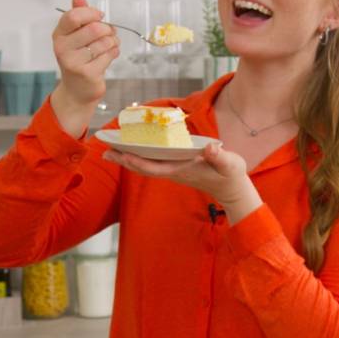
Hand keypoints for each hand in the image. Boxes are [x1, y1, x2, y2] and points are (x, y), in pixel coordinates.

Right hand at [50, 0, 119, 136]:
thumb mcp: (74, 36)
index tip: (100, 16)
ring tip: (110, 45)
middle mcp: (63, 48)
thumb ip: (78, 15)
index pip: (74, 16)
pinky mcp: (88, 73)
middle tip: (109, 33)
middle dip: (107, 29)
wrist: (77, 91)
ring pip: (104, 42)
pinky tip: (110, 55)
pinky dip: (114, 52)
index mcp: (59, 35)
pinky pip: (109, 55)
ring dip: (113, 41)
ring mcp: (74, 62)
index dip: (91, 13)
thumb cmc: (78, 60)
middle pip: (93, 29)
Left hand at [103, 141, 262, 223]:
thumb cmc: (231, 175)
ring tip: (111, 152)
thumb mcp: (230, 164)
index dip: (137, 161)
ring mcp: (175, 171)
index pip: (154, 167)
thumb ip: (219, 156)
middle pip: (144, 167)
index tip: (121, 154)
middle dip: (125, 160)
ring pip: (146, 166)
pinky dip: (139, 158)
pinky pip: (153, 164)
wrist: (233, 189)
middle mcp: (175, 172)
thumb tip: (209, 148)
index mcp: (183, 170)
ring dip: (128, 159)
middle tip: (105, 152)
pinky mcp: (177, 169)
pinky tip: (132, 151)